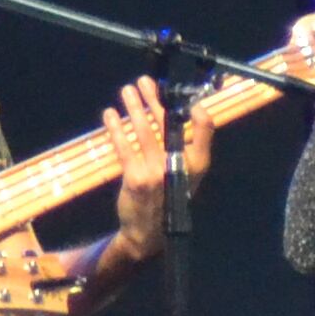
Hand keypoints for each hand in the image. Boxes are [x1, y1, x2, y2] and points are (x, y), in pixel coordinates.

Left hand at [103, 81, 210, 258]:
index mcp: (197, 164)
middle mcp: (179, 166)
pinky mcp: (135, 177)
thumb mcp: (187, 176)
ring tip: (126, 91)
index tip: (188, 100)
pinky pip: (124, 146)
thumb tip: (184, 113)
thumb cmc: (168, 198)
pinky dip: (115, 128)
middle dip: (153, 100)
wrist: (148, 233)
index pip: (204, 131)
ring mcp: (156, 172)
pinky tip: (110, 115)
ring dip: (134, 107)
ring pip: (144, 131)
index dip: (199, 114)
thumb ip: (189, 148)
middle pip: (166, 124)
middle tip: (144, 82)